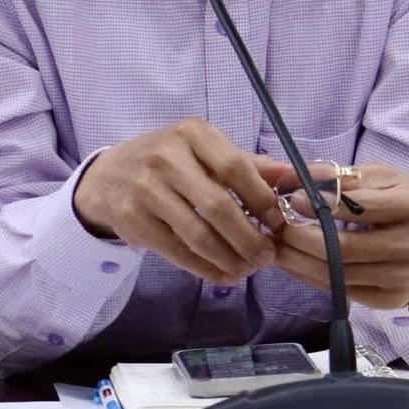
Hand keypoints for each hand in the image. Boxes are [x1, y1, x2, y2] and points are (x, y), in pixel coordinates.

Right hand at [72, 119, 286, 283]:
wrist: (110, 176)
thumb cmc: (171, 162)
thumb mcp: (207, 152)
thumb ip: (252, 166)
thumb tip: (299, 176)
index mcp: (193, 134)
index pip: (236, 167)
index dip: (262, 200)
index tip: (278, 224)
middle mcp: (166, 157)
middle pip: (218, 206)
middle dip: (249, 238)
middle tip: (266, 257)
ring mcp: (145, 188)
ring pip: (198, 235)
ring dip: (229, 259)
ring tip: (247, 269)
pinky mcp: (132, 219)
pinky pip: (178, 252)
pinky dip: (206, 269)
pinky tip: (223, 274)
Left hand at [263, 160, 408, 309]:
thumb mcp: (386, 178)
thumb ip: (343, 176)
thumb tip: (298, 176)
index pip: (359, 208)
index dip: (320, 205)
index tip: (291, 200)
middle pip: (345, 249)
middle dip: (301, 240)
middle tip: (276, 228)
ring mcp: (403, 278)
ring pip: (339, 275)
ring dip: (300, 263)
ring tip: (276, 248)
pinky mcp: (392, 300)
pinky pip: (343, 292)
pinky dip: (313, 279)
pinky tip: (295, 265)